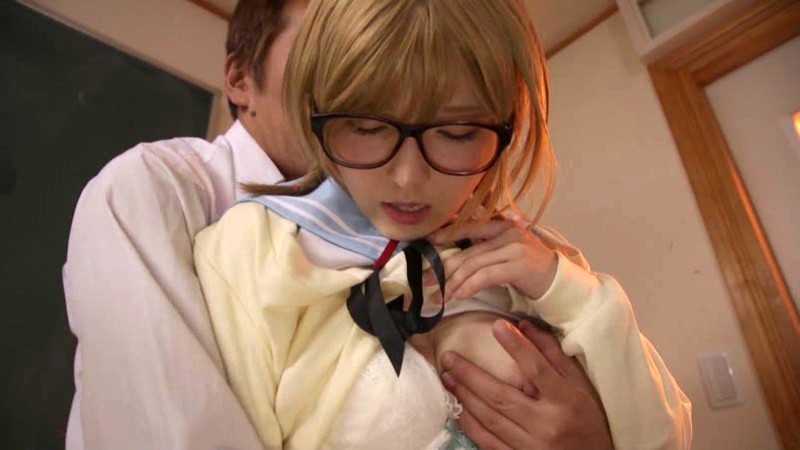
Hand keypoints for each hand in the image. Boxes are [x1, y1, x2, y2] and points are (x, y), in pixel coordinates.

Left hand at [427, 219, 556, 301]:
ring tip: (440, 295)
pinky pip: (486, 276)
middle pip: (467, 251)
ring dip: (453, 282)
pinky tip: (459, 296)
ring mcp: (514, 247)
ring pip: (473, 265)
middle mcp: (507, 232)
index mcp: (503, 225)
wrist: (559, 280)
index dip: (447, 234)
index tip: (428, 243)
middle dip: (444, 268)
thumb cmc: (530, 269)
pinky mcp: (518, 265)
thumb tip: (457, 258)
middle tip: (426, 280)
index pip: (469, 227)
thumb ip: (487, 248)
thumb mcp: (508, 251)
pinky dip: (470, 286)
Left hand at [440, 319, 612, 449]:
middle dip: (470, 375)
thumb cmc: (590, 420)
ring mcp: (532, 446)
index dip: (516, 347)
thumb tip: (524, 326)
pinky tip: (458, 409)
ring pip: (490, 418)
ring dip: (464, 397)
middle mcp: (548, 424)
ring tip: (447, 377)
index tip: (496, 326)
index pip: (537, 369)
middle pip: (501, 396)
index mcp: (566, 401)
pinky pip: (488, 442)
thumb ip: (553, 356)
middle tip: (449, 357)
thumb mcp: (581, 386)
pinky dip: (470, 424)